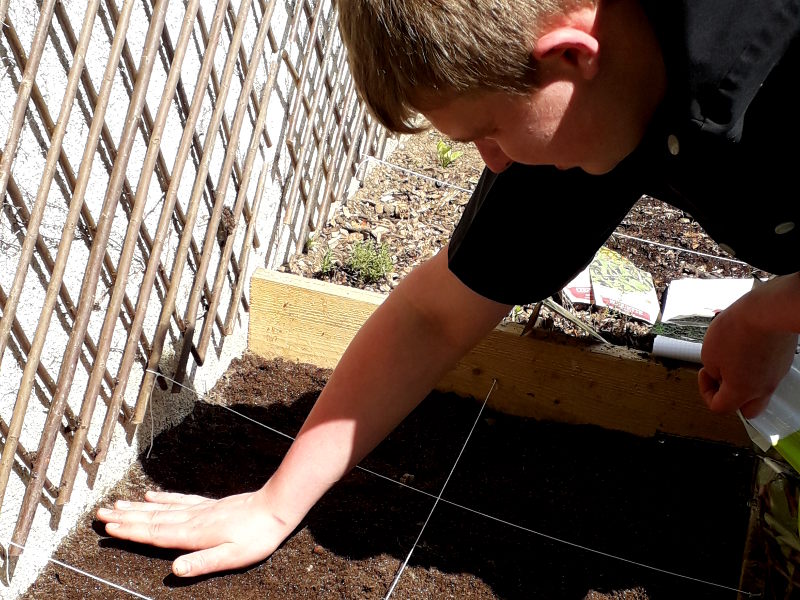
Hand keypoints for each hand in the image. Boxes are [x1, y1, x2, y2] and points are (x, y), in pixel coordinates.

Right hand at [96, 487, 294, 576]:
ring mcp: (200, 509)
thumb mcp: (232, 557)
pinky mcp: (209, 505)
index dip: (130, 531)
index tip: (108, 526)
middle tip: (100, 513)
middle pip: (152, 518)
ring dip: (137, 507)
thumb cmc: (256, 537)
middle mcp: (192, 519)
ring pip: (162, 508)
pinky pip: (179, 500)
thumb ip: (202, 563)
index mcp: (193, 534)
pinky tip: (151, 495)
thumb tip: (174, 571)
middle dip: (125, 517)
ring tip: (116, 503)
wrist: (275, 508)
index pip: (155, 533)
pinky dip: (162, 498)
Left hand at [698, 288, 797, 417]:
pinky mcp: (784, 360)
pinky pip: (768, 371)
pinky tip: (747, 347)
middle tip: (722, 378)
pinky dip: (756, 366)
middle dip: (731, 397)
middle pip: (747, 409)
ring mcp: (776, 374)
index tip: (705, 373)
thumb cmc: (738, 330)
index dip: (706, 392)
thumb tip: (720, 374)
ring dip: (743, 380)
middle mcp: (762, 388)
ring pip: (758, 389)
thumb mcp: (709, 354)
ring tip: (733, 358)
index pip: (720, 407)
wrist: (768, 310)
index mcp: (741, 391)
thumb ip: (713, 371)